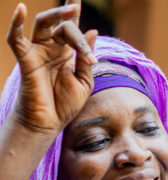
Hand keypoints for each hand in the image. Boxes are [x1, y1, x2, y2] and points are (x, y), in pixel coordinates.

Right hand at [6, 0, 97, 134]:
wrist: (49, 122)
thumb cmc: (66, 104)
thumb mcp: (84, 80)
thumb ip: (86, 56)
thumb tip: (93, 30)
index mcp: (68, 53)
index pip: (72, 27)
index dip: (74, 10)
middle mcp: (52, 48)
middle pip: (62, 25)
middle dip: (72, 19)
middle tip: (78, 9)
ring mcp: (38, 52)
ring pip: (43, 24)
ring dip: (56, 15)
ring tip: (72, 9)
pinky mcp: (26, 59)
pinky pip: (17, 38)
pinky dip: (17, 23)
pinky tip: (21, 9)